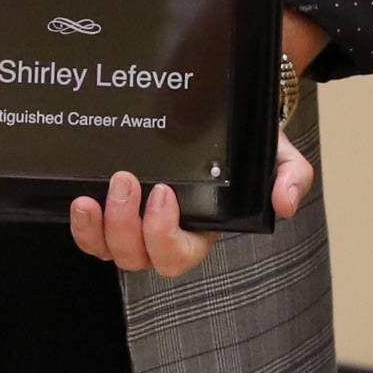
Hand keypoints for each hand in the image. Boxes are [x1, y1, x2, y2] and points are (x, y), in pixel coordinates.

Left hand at [70, 132, 316, 281]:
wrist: (223, 115)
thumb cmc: (249, 145)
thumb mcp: (278, 155)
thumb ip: (291, 177)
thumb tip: (285, 203)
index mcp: (202, 230)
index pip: (179, 255)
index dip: (163, 235)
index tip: (164, 192)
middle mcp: (166, 234)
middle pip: (138, 257)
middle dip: (125, 226)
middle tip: (125, 180)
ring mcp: (135, 225)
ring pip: (110, 250)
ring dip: (98, 229)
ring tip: (94, 194)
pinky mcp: (113, 209)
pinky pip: (91, 235)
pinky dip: (82, 227)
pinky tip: (80, 202)